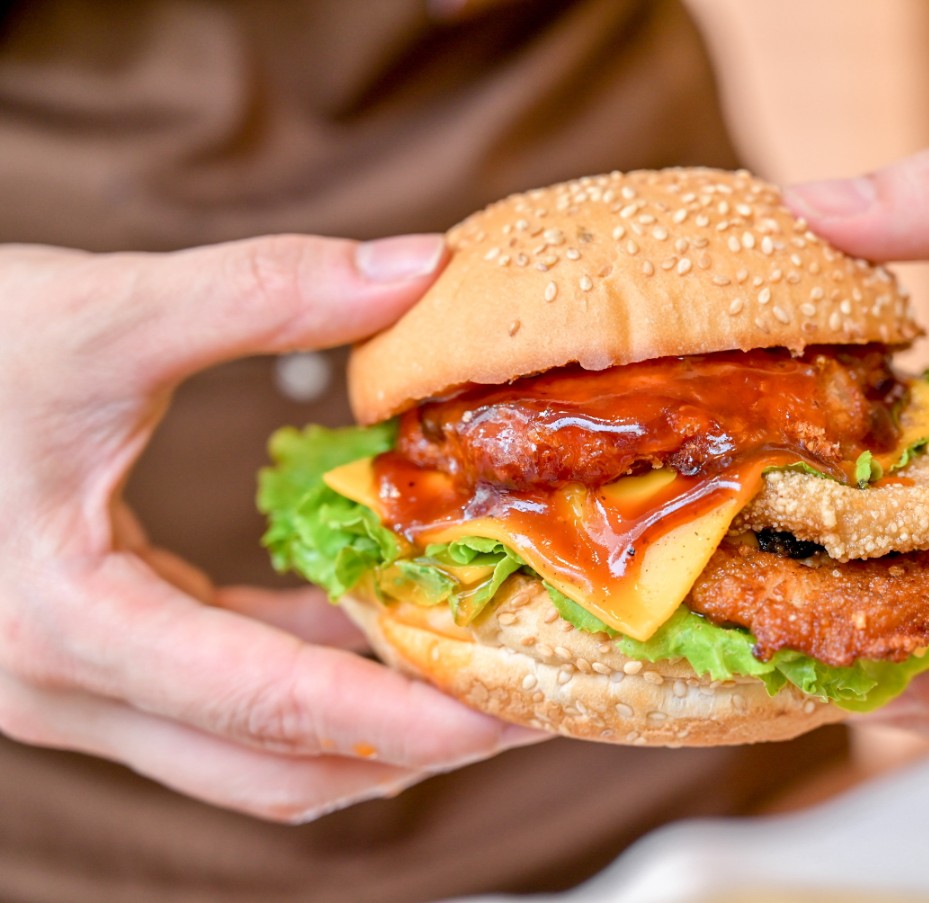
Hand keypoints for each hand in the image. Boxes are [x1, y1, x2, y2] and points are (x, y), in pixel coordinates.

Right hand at [0, 234, 540, 820]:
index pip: (274, 708)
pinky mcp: (82, 663)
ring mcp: (66, 690)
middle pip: (276, 769)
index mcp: (67, 624)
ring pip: (247, 759)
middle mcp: (60, 690)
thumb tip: (419, 267)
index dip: (408, 721)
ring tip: (474, 670)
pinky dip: (303, 682)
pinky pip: (217, 706)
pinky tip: (367, 621)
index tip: (513, 712)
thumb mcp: (103, 312)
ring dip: (365, 729)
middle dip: (411, 749)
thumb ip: (265, 291)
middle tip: (526, 702)